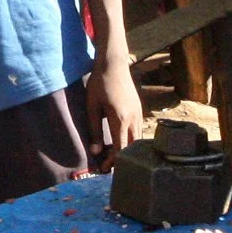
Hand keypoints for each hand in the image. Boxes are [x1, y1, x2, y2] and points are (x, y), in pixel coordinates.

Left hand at [84, 46, 142, 168]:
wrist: (114, 64)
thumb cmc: (99, 83)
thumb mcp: (92, 107)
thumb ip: (94, 130)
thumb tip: (96, 152)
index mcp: (120, 119)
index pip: (120, 148)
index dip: (112, 161)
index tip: (103, 168)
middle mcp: (133, 118)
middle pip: (132, 147)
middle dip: (122, 159)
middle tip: (109, 167)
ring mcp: (138, 114)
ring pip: (138, 140)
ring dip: (128, 150)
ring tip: (115, 157)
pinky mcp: (139, 110)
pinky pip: (138, 131)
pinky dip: (131, 141)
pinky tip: (122, 142)